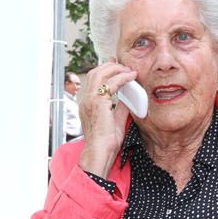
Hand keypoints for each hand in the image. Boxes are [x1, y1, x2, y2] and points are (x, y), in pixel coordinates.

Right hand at [77, 59, 138, 174]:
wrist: (100, 153)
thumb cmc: (106, 143)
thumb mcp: (116, 121)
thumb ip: (119, 108)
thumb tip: (128, 98)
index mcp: (88, 104)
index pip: (93, 80)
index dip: (105, 69)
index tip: (116, 65)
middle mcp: (86, 100)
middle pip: (95, 72)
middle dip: (110, 65)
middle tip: (125, 66)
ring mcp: (90, 100)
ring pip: (100, 73)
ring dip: (116, 69)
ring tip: (129, 71)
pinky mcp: (98, 103)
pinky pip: (110, 83)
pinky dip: (122, 77)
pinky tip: (131, 78)